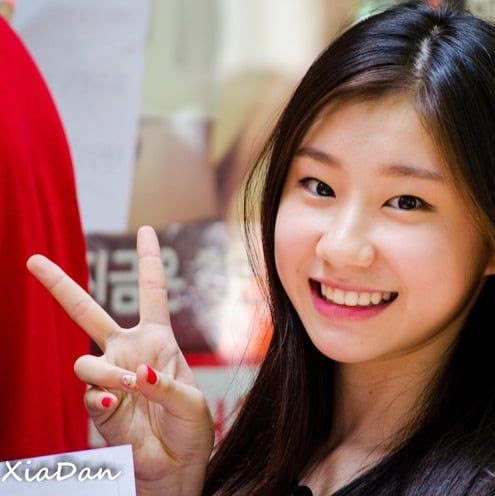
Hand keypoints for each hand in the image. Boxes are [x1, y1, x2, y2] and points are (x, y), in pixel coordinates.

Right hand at [27, 226, 213, 495]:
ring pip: (84, 360)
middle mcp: (127, 352)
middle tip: (33, 260)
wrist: (176, 465)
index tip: (145, 228)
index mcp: (157, 340)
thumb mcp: (190, 400)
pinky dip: (101, 395)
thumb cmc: (189, 428)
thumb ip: (165, 386)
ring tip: (126, 386)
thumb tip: (134, 377)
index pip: (152, 292)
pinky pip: (88, 394)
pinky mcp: (98, 406)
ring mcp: (109, 378)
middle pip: (88, 312)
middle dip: (60, 286)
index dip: (148, 259)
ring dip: (105, 372)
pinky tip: (114, 399)